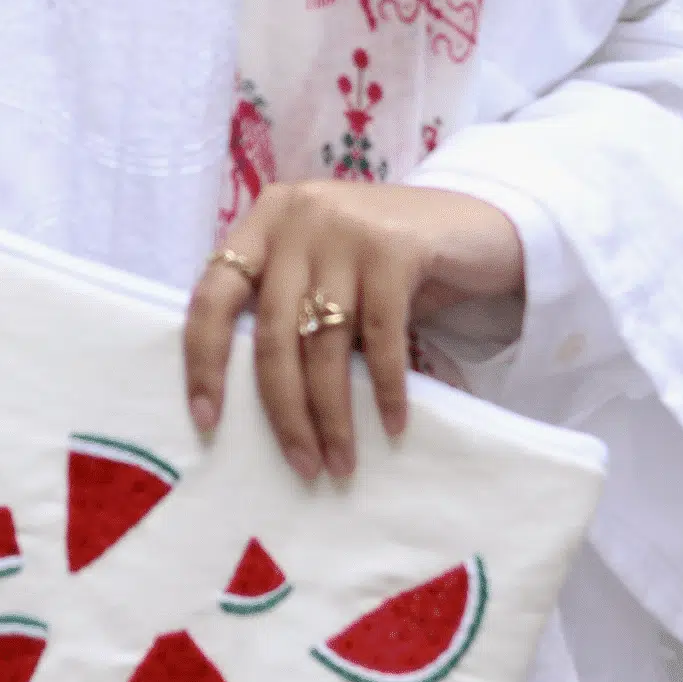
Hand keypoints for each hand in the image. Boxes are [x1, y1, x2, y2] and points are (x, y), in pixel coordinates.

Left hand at [183, 183, 523, 481]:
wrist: (478, 227)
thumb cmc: (390, 264)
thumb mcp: (327, 273)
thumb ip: (290, 308)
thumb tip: (256, 403)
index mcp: (265, 221)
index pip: (212, 297)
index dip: (203, 363)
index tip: (207, 421)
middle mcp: (297, 217)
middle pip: (273, 334)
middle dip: (285, 411)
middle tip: (302, 464)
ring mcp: (346, 227)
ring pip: (325, 343)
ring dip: (334, 415)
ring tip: (341, 461)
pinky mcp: (396, 248)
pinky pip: (381, 338)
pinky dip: (386, 389)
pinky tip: (393, 424)